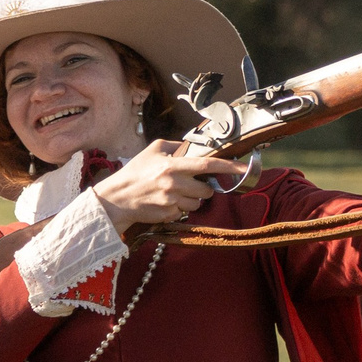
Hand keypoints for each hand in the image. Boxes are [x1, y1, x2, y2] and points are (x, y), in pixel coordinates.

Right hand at [90, 139, 248, 231]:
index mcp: (172, 165)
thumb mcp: (153, 150)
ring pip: (198, 203)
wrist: (116, 199)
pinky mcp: (169, 215)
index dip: (228, 166)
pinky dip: (180, 209)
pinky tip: (165, 203)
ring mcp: (172, 202)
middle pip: (206, 190)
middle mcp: (174, 184)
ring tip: (173, 194)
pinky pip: (185, 213)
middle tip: (188, 184)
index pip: (207, 164)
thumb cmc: (135, 172)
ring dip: (191, 200)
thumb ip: (176, 146)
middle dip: (203, 188)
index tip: (245, 167)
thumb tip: (193, 147)